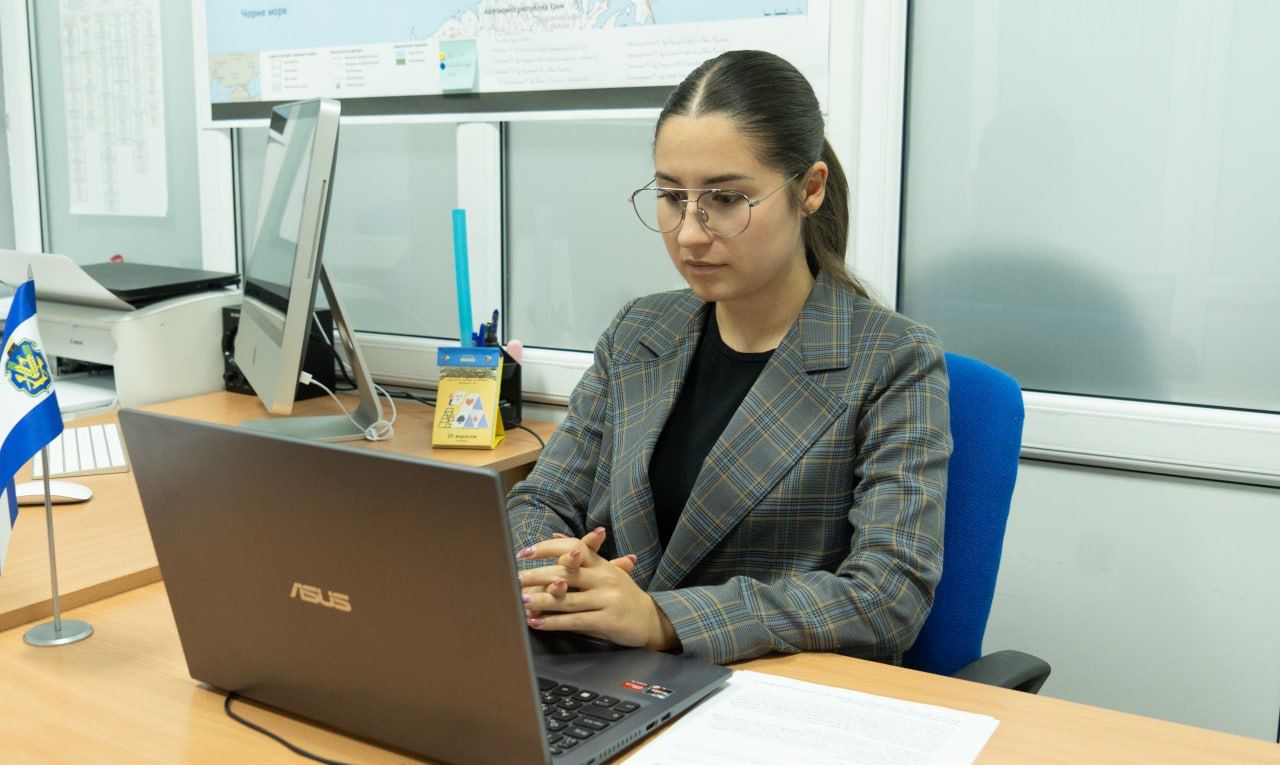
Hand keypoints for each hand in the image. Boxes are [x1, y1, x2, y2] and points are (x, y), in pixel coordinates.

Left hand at [516, 534, 677, 650]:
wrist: (651, 619)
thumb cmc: (622, 594)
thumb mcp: (606, 571)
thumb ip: (584, 555)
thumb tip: (557, 536)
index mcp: (602, 564)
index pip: (572, 548)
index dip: (547, 549)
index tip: (524, 553)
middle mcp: (604, 578)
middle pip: (565, 573)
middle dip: (536, 576)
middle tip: (514, 579)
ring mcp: (607, 599)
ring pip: (566, 600)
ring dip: (540, 601)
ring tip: (520, 601)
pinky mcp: (607, 620)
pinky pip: (574, 620)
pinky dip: (552, 622)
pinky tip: (536, 622)